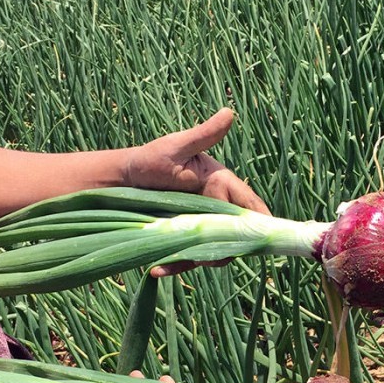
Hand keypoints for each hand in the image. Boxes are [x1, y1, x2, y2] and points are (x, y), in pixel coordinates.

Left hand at [125, 108, 270, 277]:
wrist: (121, 180)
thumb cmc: (149, 159)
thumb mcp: (176, 147)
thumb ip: (204, 135)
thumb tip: (228, 113)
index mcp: (221, 185)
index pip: (249, 205)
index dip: (260, 221)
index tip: (262, 236)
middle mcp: (216, 208)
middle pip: (235, 234)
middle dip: (227, 247)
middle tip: (206, 257)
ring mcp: (201, 226)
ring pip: (214, 249)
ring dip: (199, 259)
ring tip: (172, 262)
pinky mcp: (184, 239)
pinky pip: (187, 256)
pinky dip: (175, 265)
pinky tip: (156, 269)